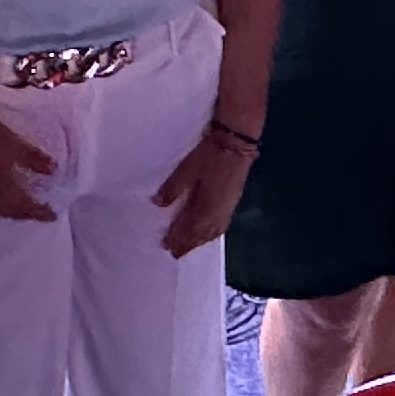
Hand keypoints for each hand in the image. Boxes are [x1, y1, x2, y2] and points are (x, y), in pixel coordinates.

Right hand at [0, 105, 60, 223]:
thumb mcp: (16, 146)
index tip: (53, 215)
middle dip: (27, 215)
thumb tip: (54, 171)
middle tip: (40, 214)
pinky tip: (5, 198)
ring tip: (25, 209)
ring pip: (0, 209)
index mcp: (4, 189)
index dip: (40, 212)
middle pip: (12, 212)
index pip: (25, 206)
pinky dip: (3, 205)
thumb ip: (34, 159)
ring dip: (14, 212)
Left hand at [152, 125, 253, 257]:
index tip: (167, 247)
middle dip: (189, 245)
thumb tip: (158, 204)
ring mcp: (228, 208)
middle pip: (202, 235)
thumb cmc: (210, 155)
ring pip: (213, 232)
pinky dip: (212, 233)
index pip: (189, 230)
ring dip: (201, 241)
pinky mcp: (232, 201)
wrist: (236, 142)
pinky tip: (208, 231)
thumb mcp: (186, 170)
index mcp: (206, 208)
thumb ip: (172, 188)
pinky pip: (221, 225)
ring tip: (190, 246)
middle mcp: (218, 213)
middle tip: (176, 253)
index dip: (178, 240)